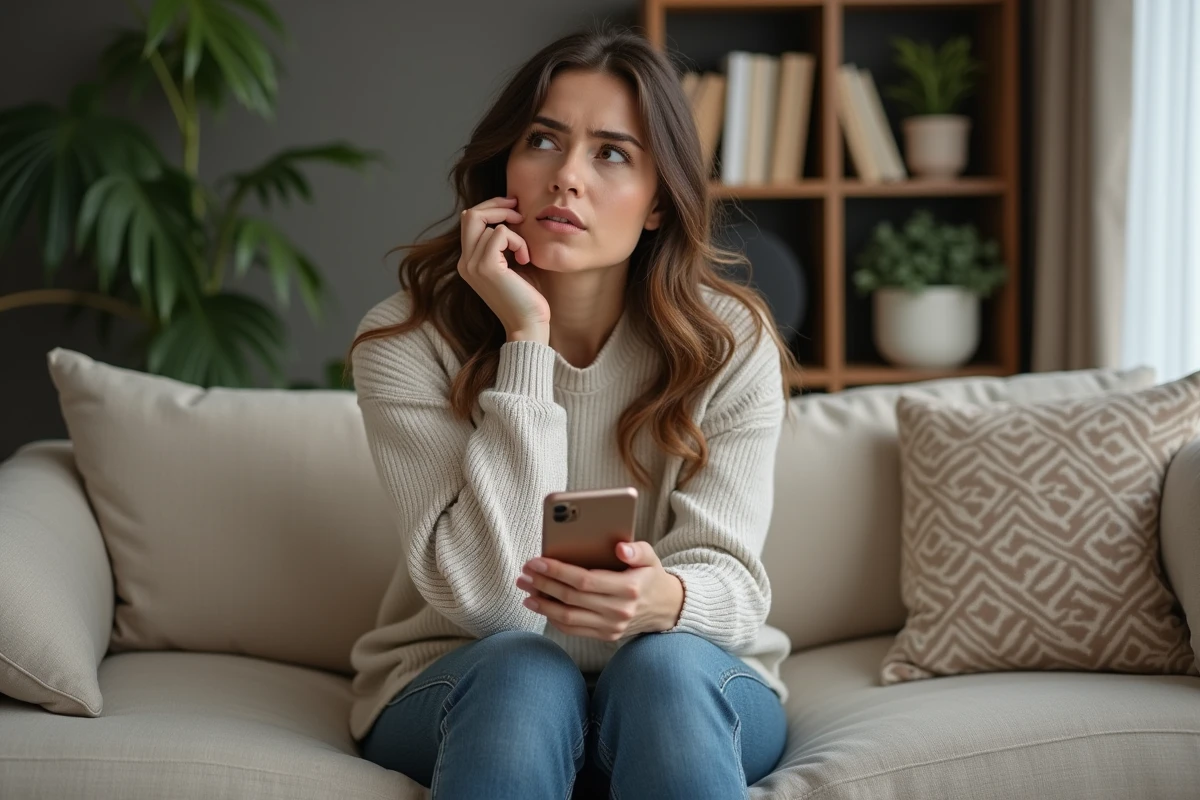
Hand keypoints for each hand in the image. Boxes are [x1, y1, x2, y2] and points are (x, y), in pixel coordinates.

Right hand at [457, 196, 549, 342]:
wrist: (528, 326)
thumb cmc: (527, 297)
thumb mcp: (514, 262)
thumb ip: (507, 241)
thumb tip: (512, 212)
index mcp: (469, 261)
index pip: (470, 220)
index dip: (492, 208)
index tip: (515, 209)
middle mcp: (465, 262)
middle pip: (470, 215)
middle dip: (497, 206)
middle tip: (520, 213)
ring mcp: (472, 265)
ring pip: (486, 222)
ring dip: (514, 230)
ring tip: (525, 251)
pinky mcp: (485, 267)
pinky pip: (500, 233)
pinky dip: (518, 241)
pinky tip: (526, 259)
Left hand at [516, 541, 684, 641]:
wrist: (666, 608)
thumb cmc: (651, 576)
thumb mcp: (651, 557)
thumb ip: (637, 550)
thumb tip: (620, 548)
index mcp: (628, 588)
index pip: (584, 580)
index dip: (558, 571)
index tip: (537, 561)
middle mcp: (619, 610)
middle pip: (571, 598)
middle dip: (543, 584)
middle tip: (525, 573)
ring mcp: (611, 627)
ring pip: (568, 618)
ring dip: (542, 604)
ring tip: (526, 590)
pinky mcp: (606, 636)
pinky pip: (573, 629)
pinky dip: (553, 618)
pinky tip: (540, 604)